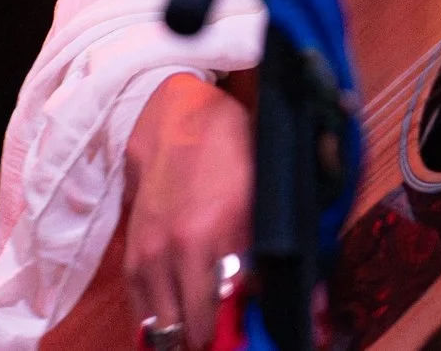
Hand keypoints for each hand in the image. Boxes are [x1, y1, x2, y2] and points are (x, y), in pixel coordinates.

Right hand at [122, 73, 251, 348]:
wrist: (179, 112)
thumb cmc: (230, 147)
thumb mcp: (265, 193)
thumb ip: (275, 251)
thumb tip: (309, 304)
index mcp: (215, 231)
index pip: (226, 311)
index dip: (240, 334)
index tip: (249, 338)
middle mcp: (176, 248)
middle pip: (190, 327)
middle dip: (211, 338)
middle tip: (227, 338)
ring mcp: (148, 251)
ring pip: (161, 326)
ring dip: (183, 333)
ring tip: (204, 331)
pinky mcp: (131, 250)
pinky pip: (139, 308)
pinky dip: (157, 321)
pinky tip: (177, 319)